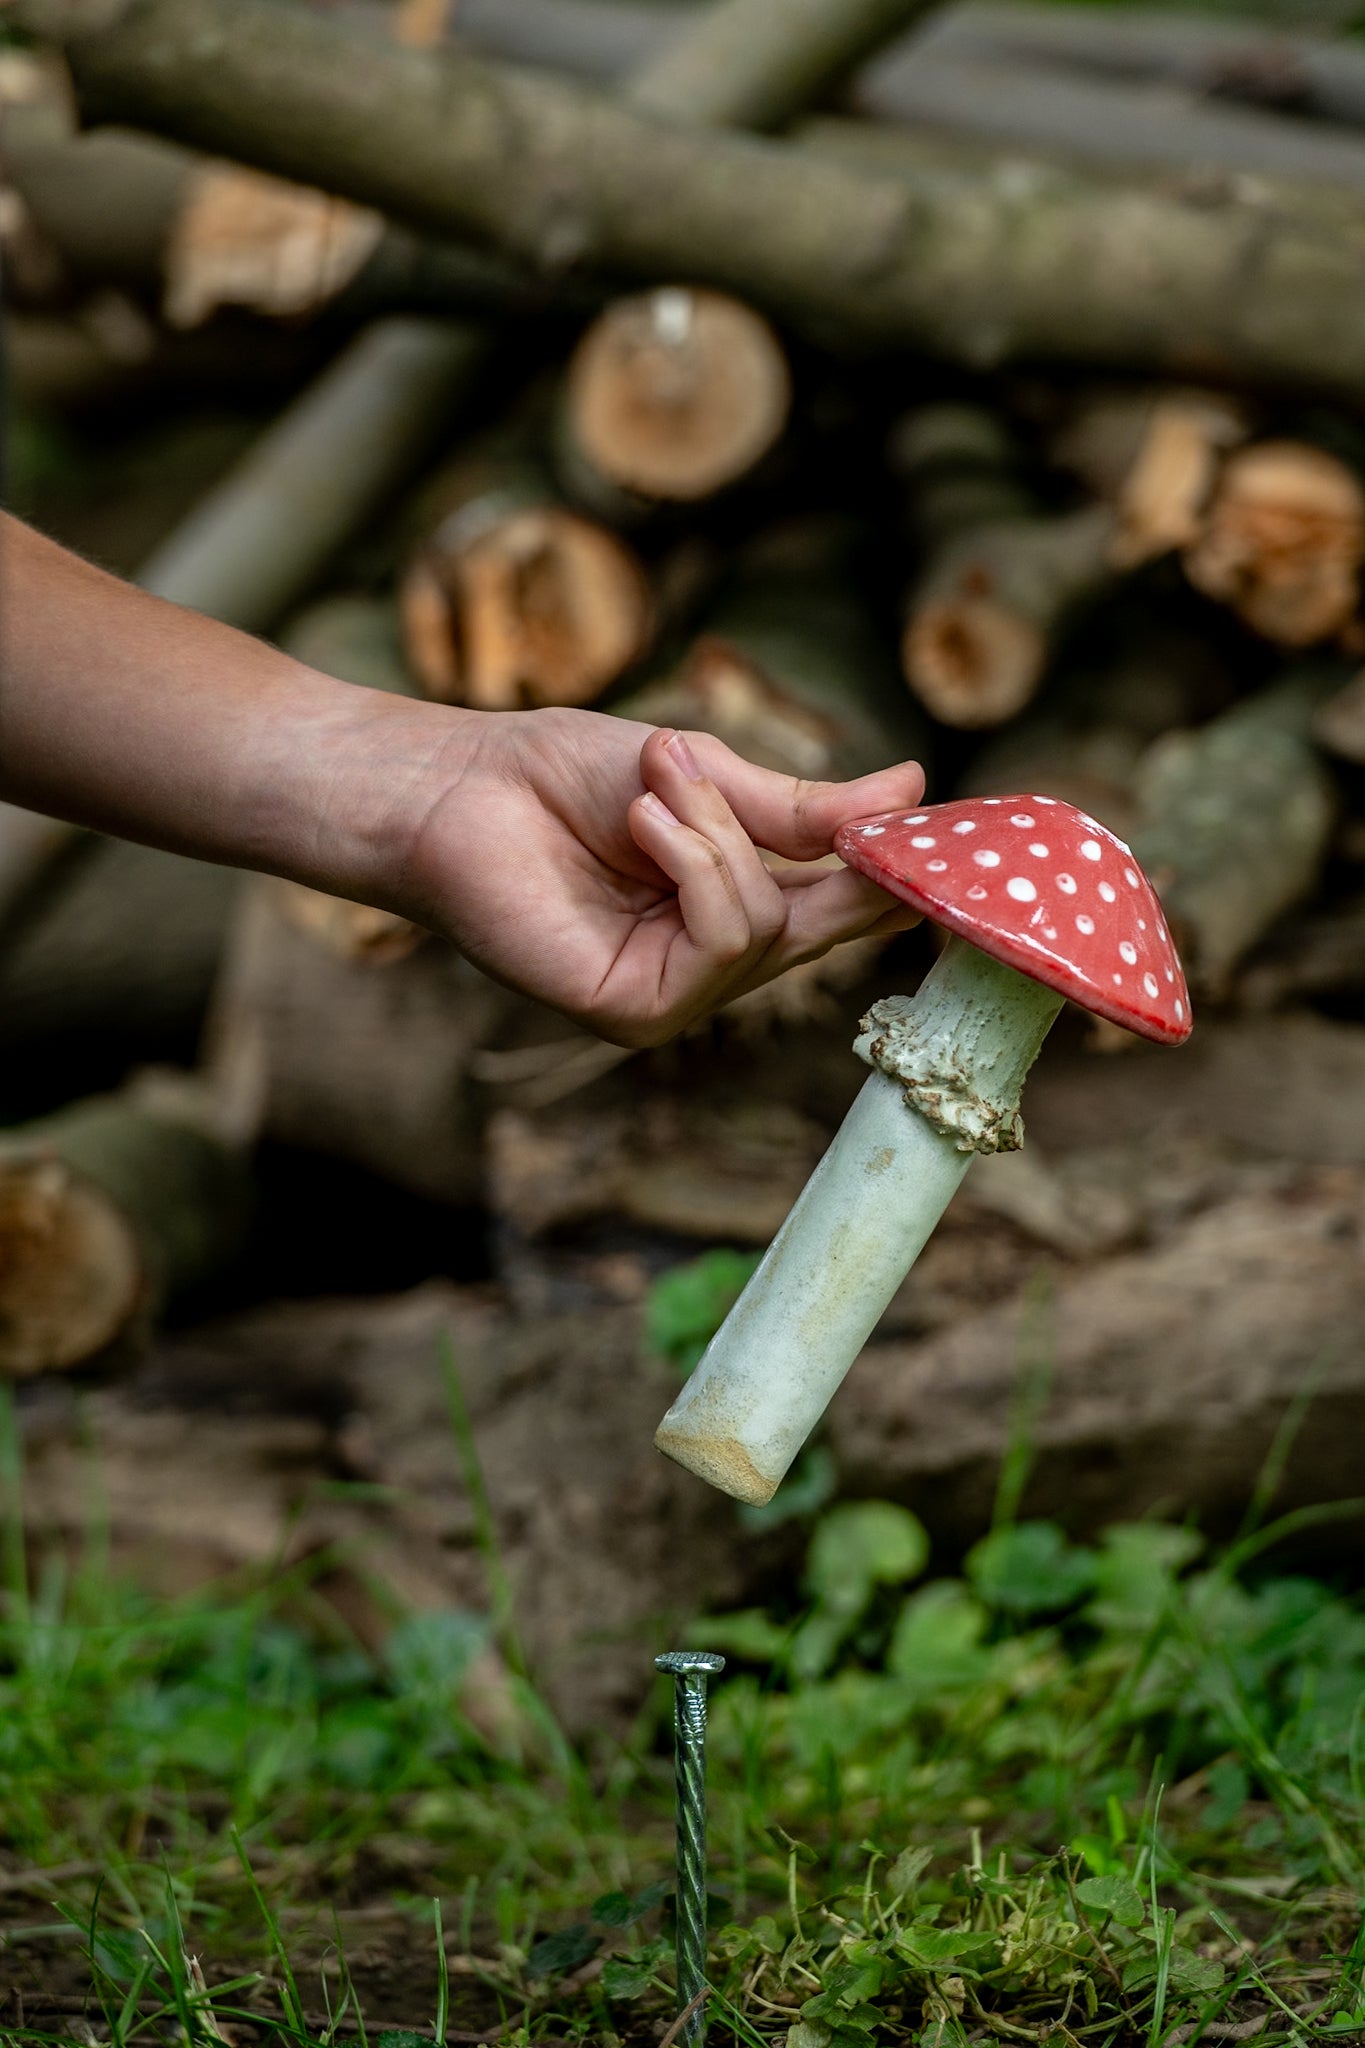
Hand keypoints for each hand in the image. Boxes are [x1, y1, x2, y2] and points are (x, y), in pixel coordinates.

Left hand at [404, 706, 924, 1045]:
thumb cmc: (560, 778)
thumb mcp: (704, 776)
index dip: (897, 868)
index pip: (847, 904)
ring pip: (767, 925)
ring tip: (652, 785)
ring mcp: (677, 997)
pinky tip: (642, 822)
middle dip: (815, 839)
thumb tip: (912, 788)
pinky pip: (721, 940)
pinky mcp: (637, 1014)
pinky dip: (693, 866)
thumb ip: (801, 807)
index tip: (949, 823)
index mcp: (737, 906)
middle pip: (828, 921)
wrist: (455, 789)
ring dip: (716, 832)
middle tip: (784, 776)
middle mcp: (714, 963)